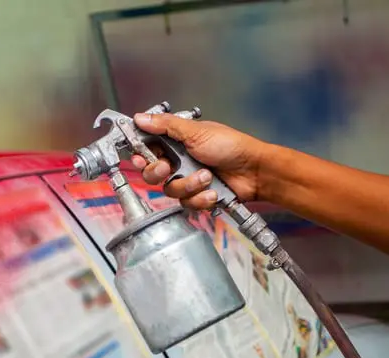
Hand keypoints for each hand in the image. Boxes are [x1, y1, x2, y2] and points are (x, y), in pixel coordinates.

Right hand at [131, 113, 267, 209]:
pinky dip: (200, 198)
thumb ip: (166, 126)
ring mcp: (187, 179)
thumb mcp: (196, 132)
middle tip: (167, 168)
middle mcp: (179, 161)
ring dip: (188, 184)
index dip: (140, 155)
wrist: (255, 172)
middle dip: (158, 172)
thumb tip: (141, 118)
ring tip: (206, 177)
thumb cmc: (232, 147)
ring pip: (169, 190)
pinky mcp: (196, 196)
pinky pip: (185, 203)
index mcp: (176, 142)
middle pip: (151, 173)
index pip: (147, 148)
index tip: (139, 157)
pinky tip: (212, 191)